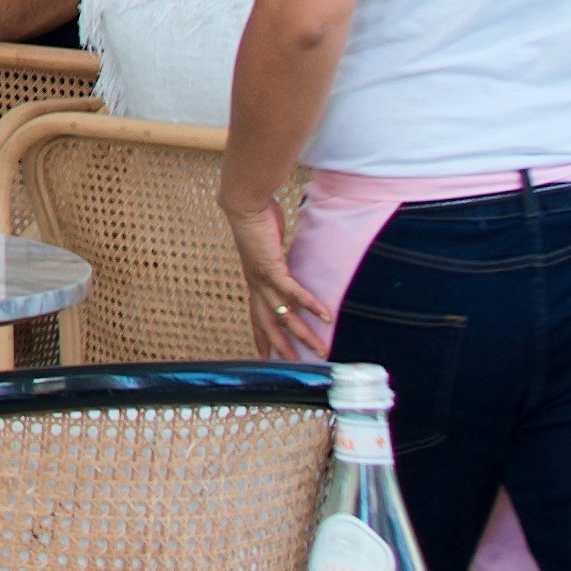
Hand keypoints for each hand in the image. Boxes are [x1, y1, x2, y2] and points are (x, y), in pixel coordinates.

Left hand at [232, 183, 327, 357]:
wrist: (244, 206)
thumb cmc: (256, 223)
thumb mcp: (267, 250)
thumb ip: (276, 262)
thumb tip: (288, 266)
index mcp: (253, 282)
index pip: (255, 315)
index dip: (260, 336)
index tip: (264, 355)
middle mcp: (256, 285)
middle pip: (269, 324)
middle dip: (283, 346)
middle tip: (296, 365)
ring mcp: (263, 279)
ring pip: (284, 315)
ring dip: (303, 334)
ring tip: (320, 350)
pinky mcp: (273, 268)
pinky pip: (295, 292)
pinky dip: (311, 305)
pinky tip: (326, 317)